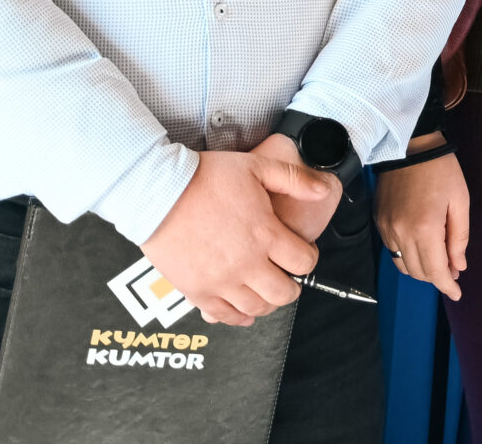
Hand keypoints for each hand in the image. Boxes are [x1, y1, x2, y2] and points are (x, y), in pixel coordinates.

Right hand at [140, 147, 333, 326]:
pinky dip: (238, 316)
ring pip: (257, 308)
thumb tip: (323, 189)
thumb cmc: (206, 177)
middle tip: (286, 276)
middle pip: (284, 293)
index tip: (301, 253)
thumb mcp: (257, 166)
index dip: (308, 258)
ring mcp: (221, 280)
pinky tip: (243, 309)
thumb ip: (294, 179)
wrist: (158, 192)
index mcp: (265, 234)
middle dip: (291, 286)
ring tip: (264, 289)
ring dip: (266, 302)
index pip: (304, 262)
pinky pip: (224, 316)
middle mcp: (246, 263)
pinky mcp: (196, 291)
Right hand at [374, 135, 469, 301]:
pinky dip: (408, 255)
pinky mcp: (379, 222)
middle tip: (453, 270)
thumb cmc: (441, 171)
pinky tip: (422, 246)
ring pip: (403, 265)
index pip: (435, 270)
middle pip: (418, 272)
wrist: (410, 146)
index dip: (447, 286)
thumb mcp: (460, 201)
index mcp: (425, 229)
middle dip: (437, 277)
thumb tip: (459, 266)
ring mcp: (387, 229)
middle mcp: (401, 233)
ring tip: (439, 260)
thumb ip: (459, 238)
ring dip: (421, 269)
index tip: (457, 293)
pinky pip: (393, 250)